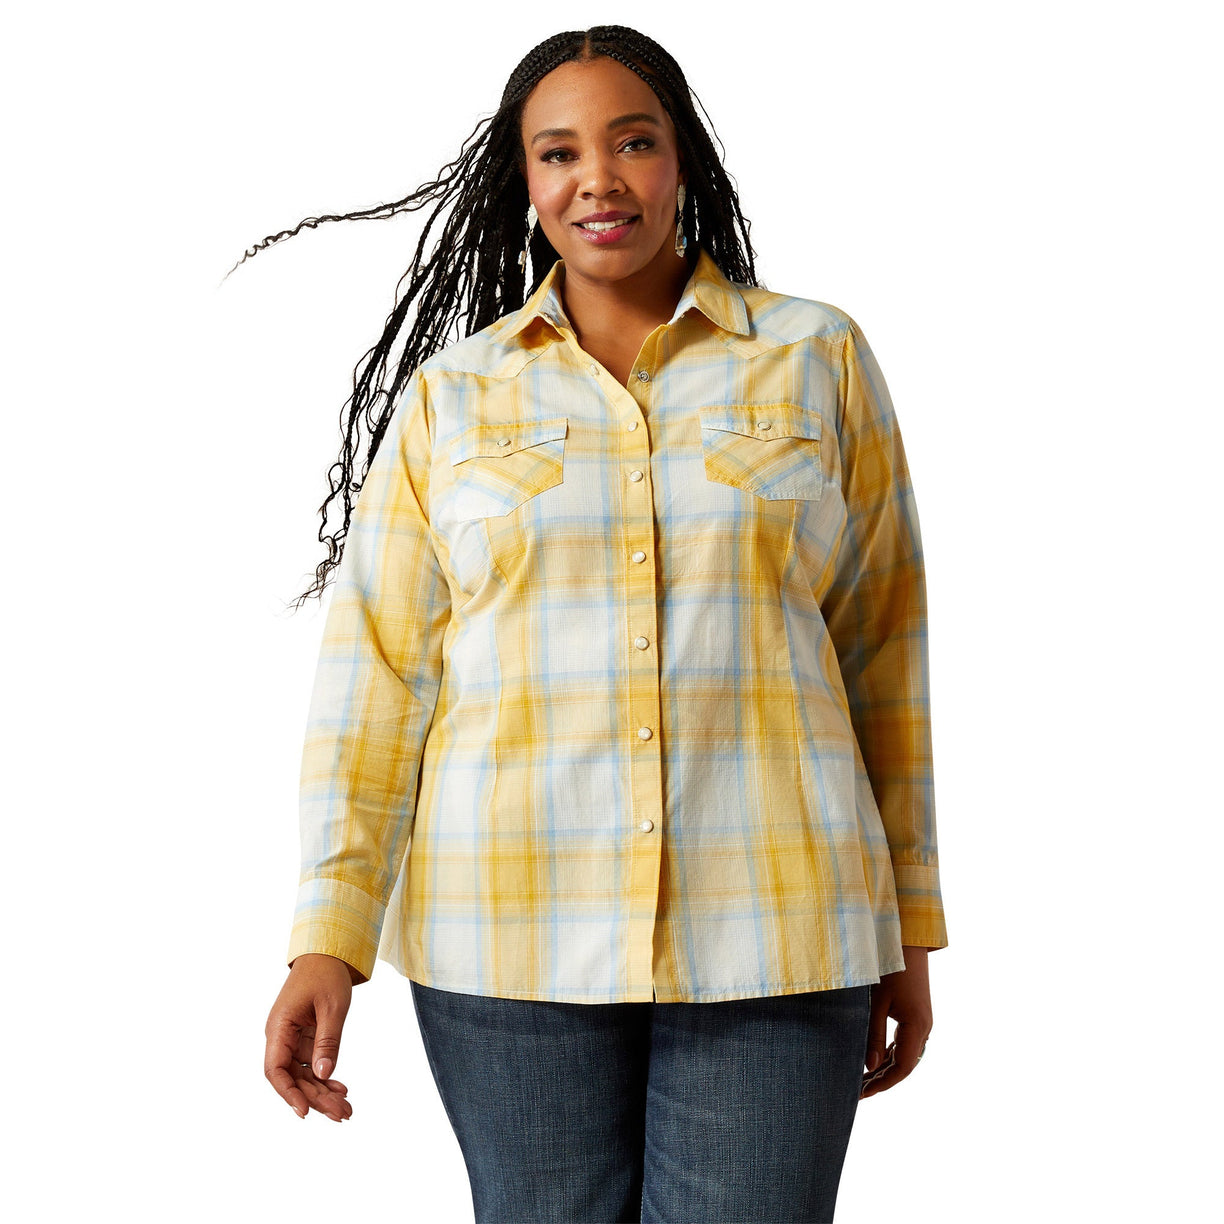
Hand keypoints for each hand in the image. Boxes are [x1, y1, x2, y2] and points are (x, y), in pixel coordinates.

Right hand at [264, 953, 357, 1121]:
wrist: (327, 953)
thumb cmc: (326, 974)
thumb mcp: (332, 1007)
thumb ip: (327, 1041)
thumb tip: (322, 1075)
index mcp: (279, 1027)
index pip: (275, 1069)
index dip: (288, 1094)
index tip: (304, 1112)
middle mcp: (281, 1036)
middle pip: (292, 1078)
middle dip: (315, 1098)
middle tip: (341, 1114)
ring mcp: (292, 1039)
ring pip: (303, 1075)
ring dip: (322, 1093)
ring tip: (345, 1110)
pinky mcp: (304, 1038)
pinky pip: (311, 1064)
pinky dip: (325, 1078)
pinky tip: (341, 1090)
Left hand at [860, 945, 932, 1098]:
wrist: (906, 940)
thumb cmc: (889, 967)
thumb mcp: (877, 1001)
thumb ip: (872, 1034)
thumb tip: (869, 1067)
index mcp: (916, 1026)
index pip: (901, 1067)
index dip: (882, 1084)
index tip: (862, 1093)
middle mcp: (923, 1027)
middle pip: (904, 1064)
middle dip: (882, 1080)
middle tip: (857, 1091)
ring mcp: (921, 1021)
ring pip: (904, 1054)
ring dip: (885, 1068)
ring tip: (862, 1079)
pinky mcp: (916, 1014)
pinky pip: (904, 1042)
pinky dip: (889, 1053)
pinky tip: (873, 1058)